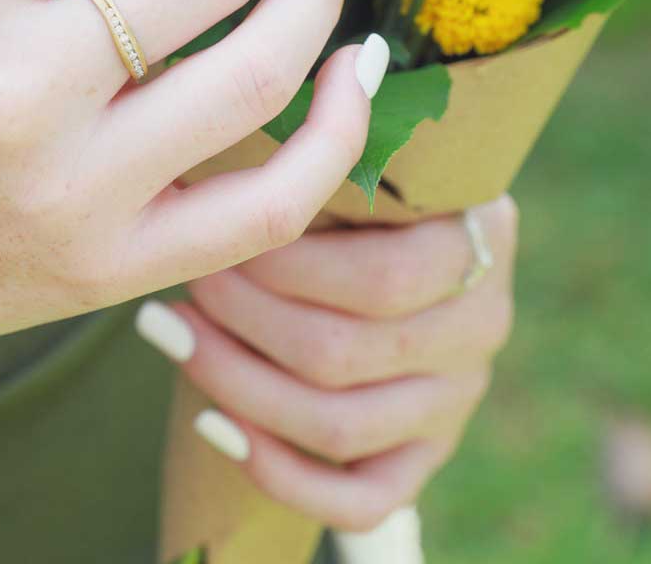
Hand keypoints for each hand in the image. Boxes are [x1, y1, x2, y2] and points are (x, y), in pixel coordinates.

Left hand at [137, 196, 517, 530]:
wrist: (406, 249)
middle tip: (187, 280)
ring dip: (238, 383)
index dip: (286, 265)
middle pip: (344, 351)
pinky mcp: (424, 455)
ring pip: (338, 425)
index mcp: (475, 243)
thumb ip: (329, 161)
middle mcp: (477, 327)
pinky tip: (213, 425)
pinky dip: (280, 473)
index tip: (219, 229)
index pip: (380, 277)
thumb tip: (231, 149)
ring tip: (172, 334)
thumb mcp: (371, 161)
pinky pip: (360, 500)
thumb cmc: (361, 193)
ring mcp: (454, 399)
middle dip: (244, 317)